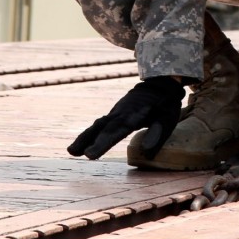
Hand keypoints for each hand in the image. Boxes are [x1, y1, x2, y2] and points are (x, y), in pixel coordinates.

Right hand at [67, 76, 184, 159]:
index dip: (103, 143)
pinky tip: (81, 144)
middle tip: (73, 153)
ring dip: (85, 137)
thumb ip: (157, 134)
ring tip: (71, 151)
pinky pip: (100, 123)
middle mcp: (122, 113)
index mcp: (134, 116)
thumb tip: (146, 153)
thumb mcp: (167, 119)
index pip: (117, 131)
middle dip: (88, 140)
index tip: (90, 155)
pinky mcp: (115, 113)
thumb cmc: (165, 104)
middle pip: (102, 127)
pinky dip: (90, 132)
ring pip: (98, 124)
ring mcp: (116, 112)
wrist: (160, 83)